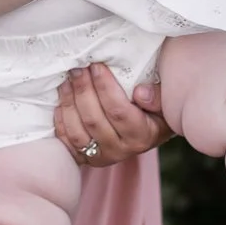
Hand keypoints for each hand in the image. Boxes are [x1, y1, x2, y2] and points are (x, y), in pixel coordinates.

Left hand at [54, 63, 172, 166]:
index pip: (118, 111)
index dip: (104, 87)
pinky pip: (67, 143)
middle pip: (94, 120)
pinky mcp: (85, 158)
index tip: (96, 66)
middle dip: (83, 90)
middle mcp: (121, 150)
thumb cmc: (155, 112)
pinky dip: (61, 122)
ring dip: (69, 103)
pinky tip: (60, 102)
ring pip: (78, 132)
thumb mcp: (165, 102)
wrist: (147, 134)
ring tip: (67, 81)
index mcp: (142, 136)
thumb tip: (140, 92)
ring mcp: (101, 156)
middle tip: (78, 68)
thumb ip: (157, 96)